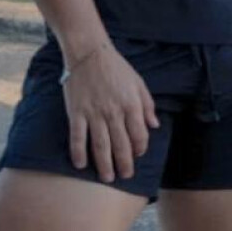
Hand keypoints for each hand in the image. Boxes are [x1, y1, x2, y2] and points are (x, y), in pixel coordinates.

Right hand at [62, 43, 159, 183]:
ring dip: (104, 164)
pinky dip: (79, 152)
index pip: (139, 134)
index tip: (137, 155)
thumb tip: (154, 126)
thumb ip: (147, 105)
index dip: (140, 148)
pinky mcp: (76, 112)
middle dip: (124, 164)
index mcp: (131, 104)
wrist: (89, 53)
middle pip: (121, 144)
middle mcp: (114, 112)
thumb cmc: (116, 67)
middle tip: (125, 176)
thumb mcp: (138, 83)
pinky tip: (81, 164)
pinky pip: (78, 136)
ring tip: (107, 177)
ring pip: (101, 145)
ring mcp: (94, 113)